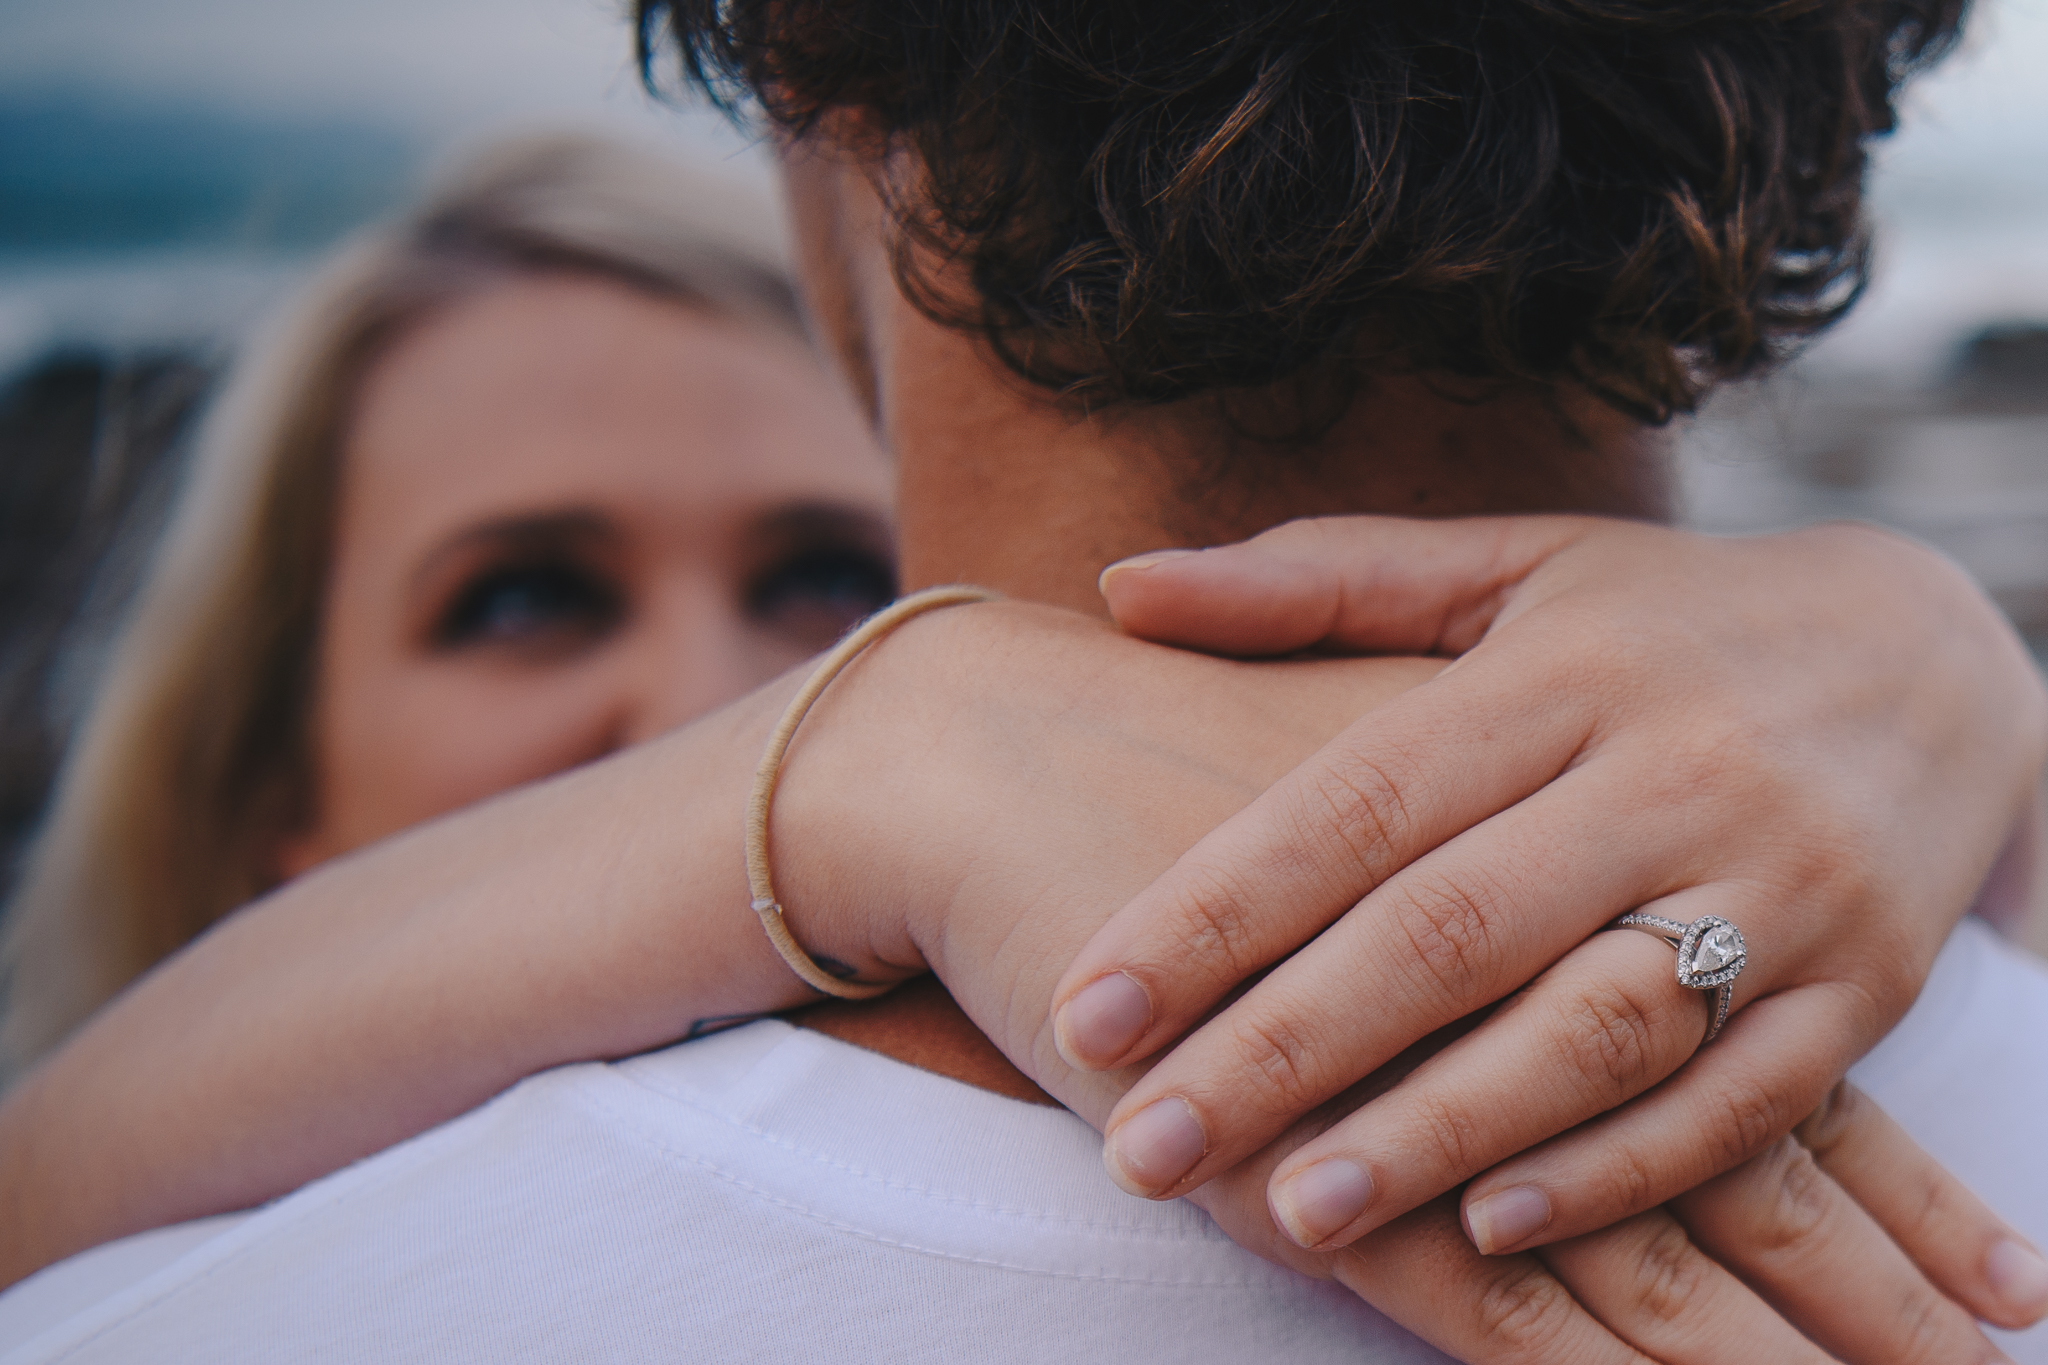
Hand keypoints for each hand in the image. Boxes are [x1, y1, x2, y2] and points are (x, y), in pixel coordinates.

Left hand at [775, 599, 2039, 1358]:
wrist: (1945, 648)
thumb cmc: (1668, 618)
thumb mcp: (1506, 567)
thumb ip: (1315, 581)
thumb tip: (1116, 585)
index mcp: (1557, 671)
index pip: (1357, 803)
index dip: (1213, 912)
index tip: (1087, 1011)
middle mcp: (1671, 772)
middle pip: (1451, 930)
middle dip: (1285, 1051)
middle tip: (1141, 1147)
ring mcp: (1781, 885)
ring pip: (1590, 1030)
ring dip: (1436, 1133)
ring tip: (1291, 1214)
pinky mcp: (1867, 986)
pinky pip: (1740, 1100)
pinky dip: (1616, 1170)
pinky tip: (1490, 1226)